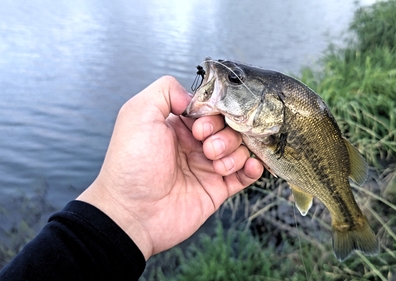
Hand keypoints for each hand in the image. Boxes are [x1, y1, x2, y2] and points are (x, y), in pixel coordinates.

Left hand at [77, 76, 263, 259]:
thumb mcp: (137, 113)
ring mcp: (207, 166)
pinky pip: (246, 174)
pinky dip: (253, 167)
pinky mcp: (218, 189)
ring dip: (234, 152)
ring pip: (240, 148)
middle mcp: (194, 144)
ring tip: (215, 165)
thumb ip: (165, 90)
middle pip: (228, 126)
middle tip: (206, 147)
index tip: (200, 126)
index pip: (211, 108)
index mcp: (178, 125)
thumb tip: (194, 97)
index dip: (213, 114)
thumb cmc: (131, 164)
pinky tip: (249, 166)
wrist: (132, 214)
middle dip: (223, 134)